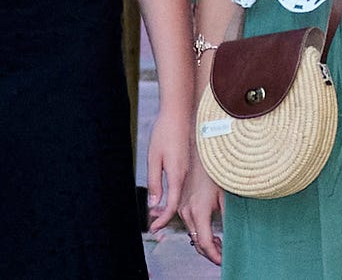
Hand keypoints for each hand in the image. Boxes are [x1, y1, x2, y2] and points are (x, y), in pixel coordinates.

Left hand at [144, 103, 189, 230]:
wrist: (179, 114)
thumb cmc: (164, 133)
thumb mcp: (154, 158)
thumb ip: (154, 181)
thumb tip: (154, 203)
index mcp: (177, 175)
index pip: (172, 205)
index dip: (163, 219)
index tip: (153, 228)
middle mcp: (185, 175)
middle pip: (178, 203)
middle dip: (166, 216)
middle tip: (154, 225)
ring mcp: (188, 169)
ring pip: (180, 194)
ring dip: (170, 206)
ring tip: (157, 214)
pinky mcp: (187, 163)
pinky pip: (181, 184)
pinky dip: (173, 194)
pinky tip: (165, 194)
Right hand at [179, 157, 224, 264]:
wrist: (199, 154)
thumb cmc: (215, 172)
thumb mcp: (225, 197)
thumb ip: (227, 218)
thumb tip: (232, 237)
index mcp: (198, 210)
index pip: (204, 243)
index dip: (214, 256)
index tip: (224, 261)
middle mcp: (186, 211)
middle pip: (197, 242)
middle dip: (210, 252)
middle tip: (224, 255)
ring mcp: (182, 208)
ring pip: (192, 234)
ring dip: (205, 243)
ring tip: (220, 245)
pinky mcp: (182, 204)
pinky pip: (189, 225)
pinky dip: (200, 233)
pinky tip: (212, 234)